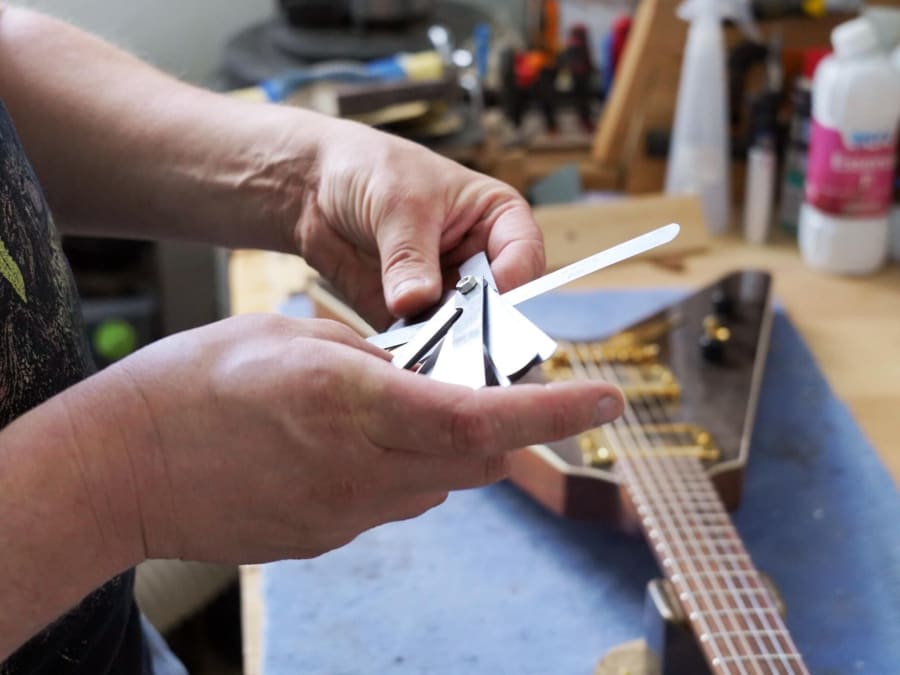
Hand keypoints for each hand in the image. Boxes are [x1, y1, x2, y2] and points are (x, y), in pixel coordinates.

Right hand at [84, 314, 622, 563]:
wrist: (119, 466)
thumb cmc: (190, 384)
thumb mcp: (287, 338)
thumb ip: (366, 358)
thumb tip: (415, 373)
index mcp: (352, 403)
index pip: (481, 415)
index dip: (554, 410)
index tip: (605, 398)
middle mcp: (360, 467)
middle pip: (479, 455)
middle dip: (503, 421)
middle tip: (488, 383)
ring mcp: (344, 514)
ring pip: (442, 482)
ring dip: (451, 444)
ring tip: (403, 407)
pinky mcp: (324, 537)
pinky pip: (396, 503)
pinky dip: (405, 470)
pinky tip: (356, 444)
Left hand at [294, 120, 543, 326]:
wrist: (315, 185)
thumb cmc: (371, 169)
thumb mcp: (396, 203)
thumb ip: (409, 256)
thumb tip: (415, 302)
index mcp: (496, 218)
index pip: (523, 254)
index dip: (513, 279)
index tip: (491, 297)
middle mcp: (479, 259)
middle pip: (499, 301)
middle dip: (480, 320)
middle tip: (458, 332)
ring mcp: (447, 291)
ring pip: (462, 329)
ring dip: (445, 341)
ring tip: (427, 346)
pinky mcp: (412, 316)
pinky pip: (421, 341)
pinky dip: (413, 350)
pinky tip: (402, 354)